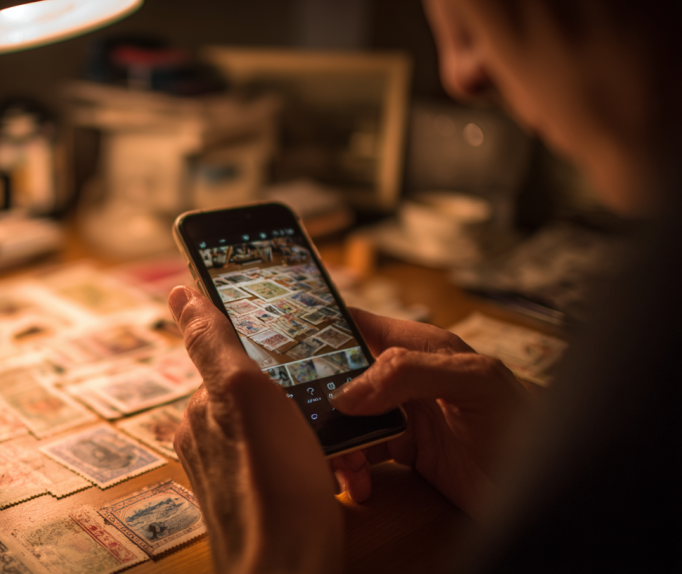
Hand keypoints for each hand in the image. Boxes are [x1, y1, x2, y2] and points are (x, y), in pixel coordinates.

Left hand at [169, 286, 343, 573]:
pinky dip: (318, 465)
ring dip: (315, 435)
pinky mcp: (261, 503)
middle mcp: (208, 444)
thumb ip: (213, 343)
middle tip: (337, 403)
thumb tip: (180, 293)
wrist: (288, 570)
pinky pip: (293, 468)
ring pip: (283, 434)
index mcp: (201, 413)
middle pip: (263, 398)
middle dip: (302, 397)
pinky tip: (335, 475)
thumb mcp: (244, 395)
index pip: (234, 361)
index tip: (308, 353)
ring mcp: (234, 477)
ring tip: (342, 451)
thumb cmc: (271, 484)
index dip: (274, 355)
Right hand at [329, 308, 531, 517]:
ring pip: (347, 421)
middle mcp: (408, 379)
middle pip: (343, 379)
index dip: (321, 330)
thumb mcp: (476, 384)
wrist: (550, 495)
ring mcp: (407, 416)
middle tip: (312, 427)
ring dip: (336, 445)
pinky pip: (363, 456)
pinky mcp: (408, 453)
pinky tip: (360, 485)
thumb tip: (350, 391)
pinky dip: (353, 472)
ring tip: (344, 470)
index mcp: (422, 348)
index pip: (360, 325)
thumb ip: (412, 373)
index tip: (283, 346)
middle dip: (321, 402)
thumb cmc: (526, 428)